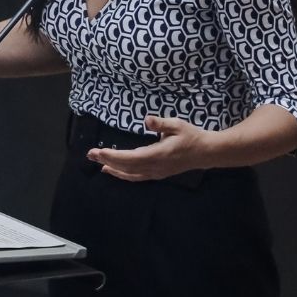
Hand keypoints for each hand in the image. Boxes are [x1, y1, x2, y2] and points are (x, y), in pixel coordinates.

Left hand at [87, 115, 211, 180]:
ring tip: (98, 163)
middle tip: (90, 154)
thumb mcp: (178, 125)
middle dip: (107, 160)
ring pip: (130, 174)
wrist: (206, 153)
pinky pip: (136, 176)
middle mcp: (154, 167)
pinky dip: (123, 174)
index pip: (130, 157)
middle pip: (126, 167)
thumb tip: (147, 120)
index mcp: (158, 155)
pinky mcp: (158, 174)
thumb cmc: (192, 136)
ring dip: (113, 168)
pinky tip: (115, 171)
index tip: (98, 151)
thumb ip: (161, 124)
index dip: (113, 156)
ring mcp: (156, 172)